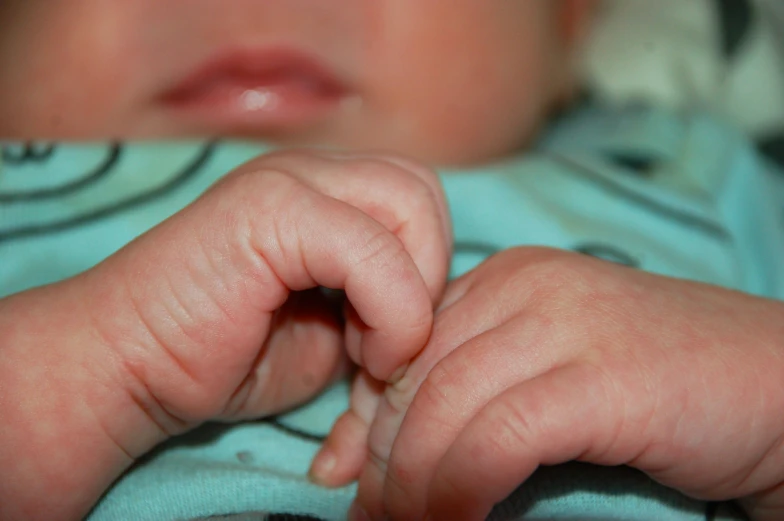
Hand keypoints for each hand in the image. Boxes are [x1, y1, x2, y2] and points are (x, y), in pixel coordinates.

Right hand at [0, 150, 450, 520]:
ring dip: (413, 292)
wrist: (129, 369)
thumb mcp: (332, 331)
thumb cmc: (224, 356)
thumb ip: (384, 301)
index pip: (419, 200)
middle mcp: (307, 170)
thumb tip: (438, 308)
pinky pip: (370, 249)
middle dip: (430, 275)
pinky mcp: (266, 210)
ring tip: (372, 349)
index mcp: (322, 192)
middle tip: (392, 342)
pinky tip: (358, 354)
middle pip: (423, 190)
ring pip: (410, 204)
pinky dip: (390, 310)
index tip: (395, 341)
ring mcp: (285, 180)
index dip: (428, 273)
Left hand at [316, 247, 783, 520]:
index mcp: (502, 279)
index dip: (363, 419)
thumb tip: (357, 455)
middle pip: (414, 379)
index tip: (344, 476)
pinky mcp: (601, 375)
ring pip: (444, 408)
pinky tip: (459, 518)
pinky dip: (462, 488)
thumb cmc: (654, 389)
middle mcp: (524, 284)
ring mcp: (565, 322)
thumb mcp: (537, 381)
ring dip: (411, 484)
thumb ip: (463, 399)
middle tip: (368, 515)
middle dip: (379, 459)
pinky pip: (499, 437)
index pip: (401, 347)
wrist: (772, 385)